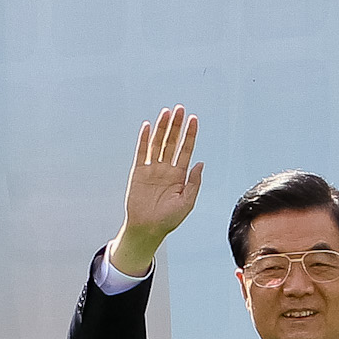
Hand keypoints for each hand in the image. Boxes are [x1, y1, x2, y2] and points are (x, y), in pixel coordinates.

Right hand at [110, 106, 204, 275]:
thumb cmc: (168, 219)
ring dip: (162, 128)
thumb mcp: (187, 202)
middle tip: (180, 109)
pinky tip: (148, 126)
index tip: (194, 119)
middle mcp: (166, 169)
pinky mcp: (138, 172)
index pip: (185, 149)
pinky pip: (142, 153)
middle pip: (172, 142)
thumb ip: (194, 182)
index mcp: (179, 175)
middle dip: (177, 126)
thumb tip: (200, 162)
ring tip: (167, 112)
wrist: (147, 229)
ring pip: (158, 144)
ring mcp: (152, 169)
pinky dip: (144, 139)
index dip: (190, 134)